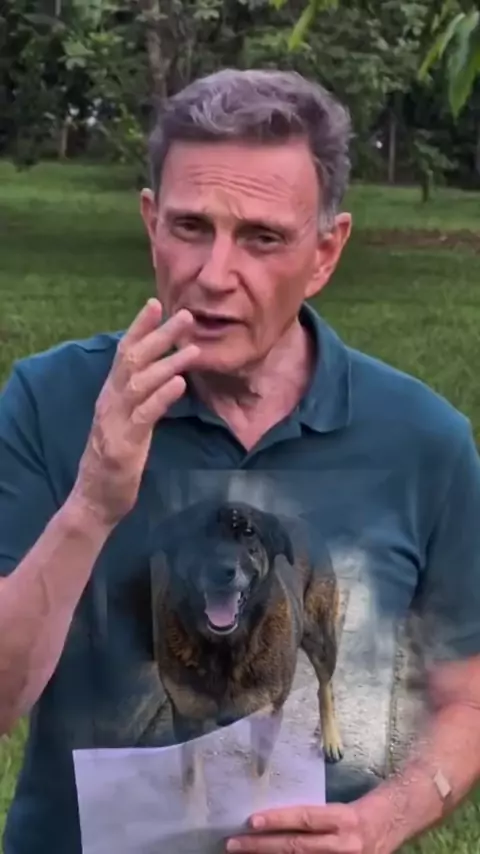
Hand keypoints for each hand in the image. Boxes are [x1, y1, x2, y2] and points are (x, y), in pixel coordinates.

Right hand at [73, 298, 198, 526]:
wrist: (96, 499)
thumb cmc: (116, 458)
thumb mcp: (130, 421)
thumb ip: (144, 397)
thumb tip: (167, 374)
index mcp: (112, 394)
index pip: (124, 352)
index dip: (139, 327)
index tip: (156, 303)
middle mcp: (110, 401)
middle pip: (133, 359)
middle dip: (159, 335)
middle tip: (186, 316)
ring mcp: (115, 421)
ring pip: (140, 382)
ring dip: (167, 363)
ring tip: (193, 349)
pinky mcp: (124, 443)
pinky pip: (144, 414)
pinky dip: (162, 396)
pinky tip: (179, 384)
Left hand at [226, 804, 368, 853]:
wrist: (392, 825)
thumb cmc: (359, 811)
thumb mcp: (337, 809)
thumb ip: (310, 819)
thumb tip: (272, 823)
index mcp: (342, 819)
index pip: (305, 818)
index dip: (278, 820)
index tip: (251, 820)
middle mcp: (344, 844)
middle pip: (297, 847)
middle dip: (262, 847)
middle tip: (233, 844)